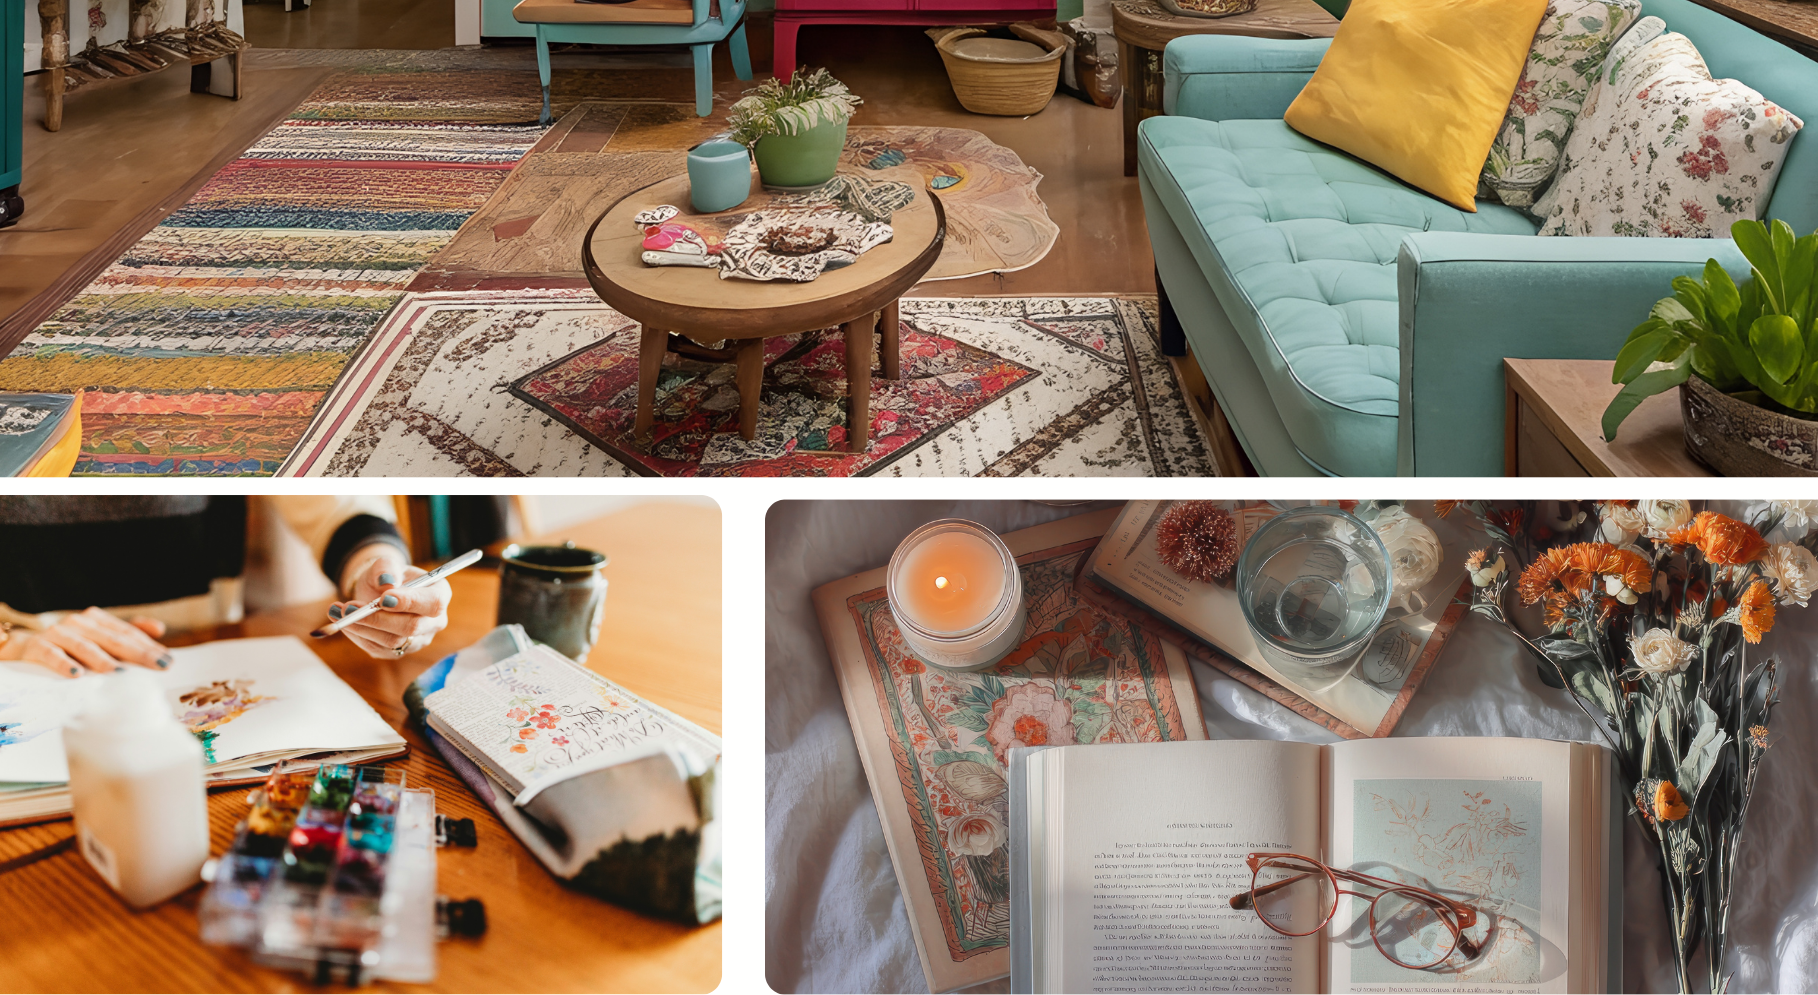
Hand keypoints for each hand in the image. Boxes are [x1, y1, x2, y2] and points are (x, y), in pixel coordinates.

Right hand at [0, 607, 171, 677]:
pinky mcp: (38, 646)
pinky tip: (77, 674)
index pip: (127, 633)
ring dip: (102, 659)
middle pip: (112, 639)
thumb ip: (128, 633)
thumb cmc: (68, 645)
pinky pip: (52, 655)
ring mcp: (58, 633)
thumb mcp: (97, 637)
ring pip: (85, 646)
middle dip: (137, 653)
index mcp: (96, 619)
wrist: (23, 647)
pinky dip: (65, 664)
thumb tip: (160, 630)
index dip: (148, 646)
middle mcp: (79, 623)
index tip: (167, 661)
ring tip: (119, 671)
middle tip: (158, 665)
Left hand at [328, 554, 451, 659]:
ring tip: (339, 611)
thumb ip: (386, 568)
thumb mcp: (385, 564)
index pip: (433, 603)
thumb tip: (386, 584)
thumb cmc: (386, 576)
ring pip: (392, 641)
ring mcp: (419, 639)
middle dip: (377, 618)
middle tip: (348, 608)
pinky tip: (344, 622)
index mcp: (439, 594)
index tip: (383, 598)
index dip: (410, 603)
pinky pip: (378, 649)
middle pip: (411, 627)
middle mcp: (435, 621)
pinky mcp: (400, 652)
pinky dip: (358, 636)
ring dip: (362, 627)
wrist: (377, 593)